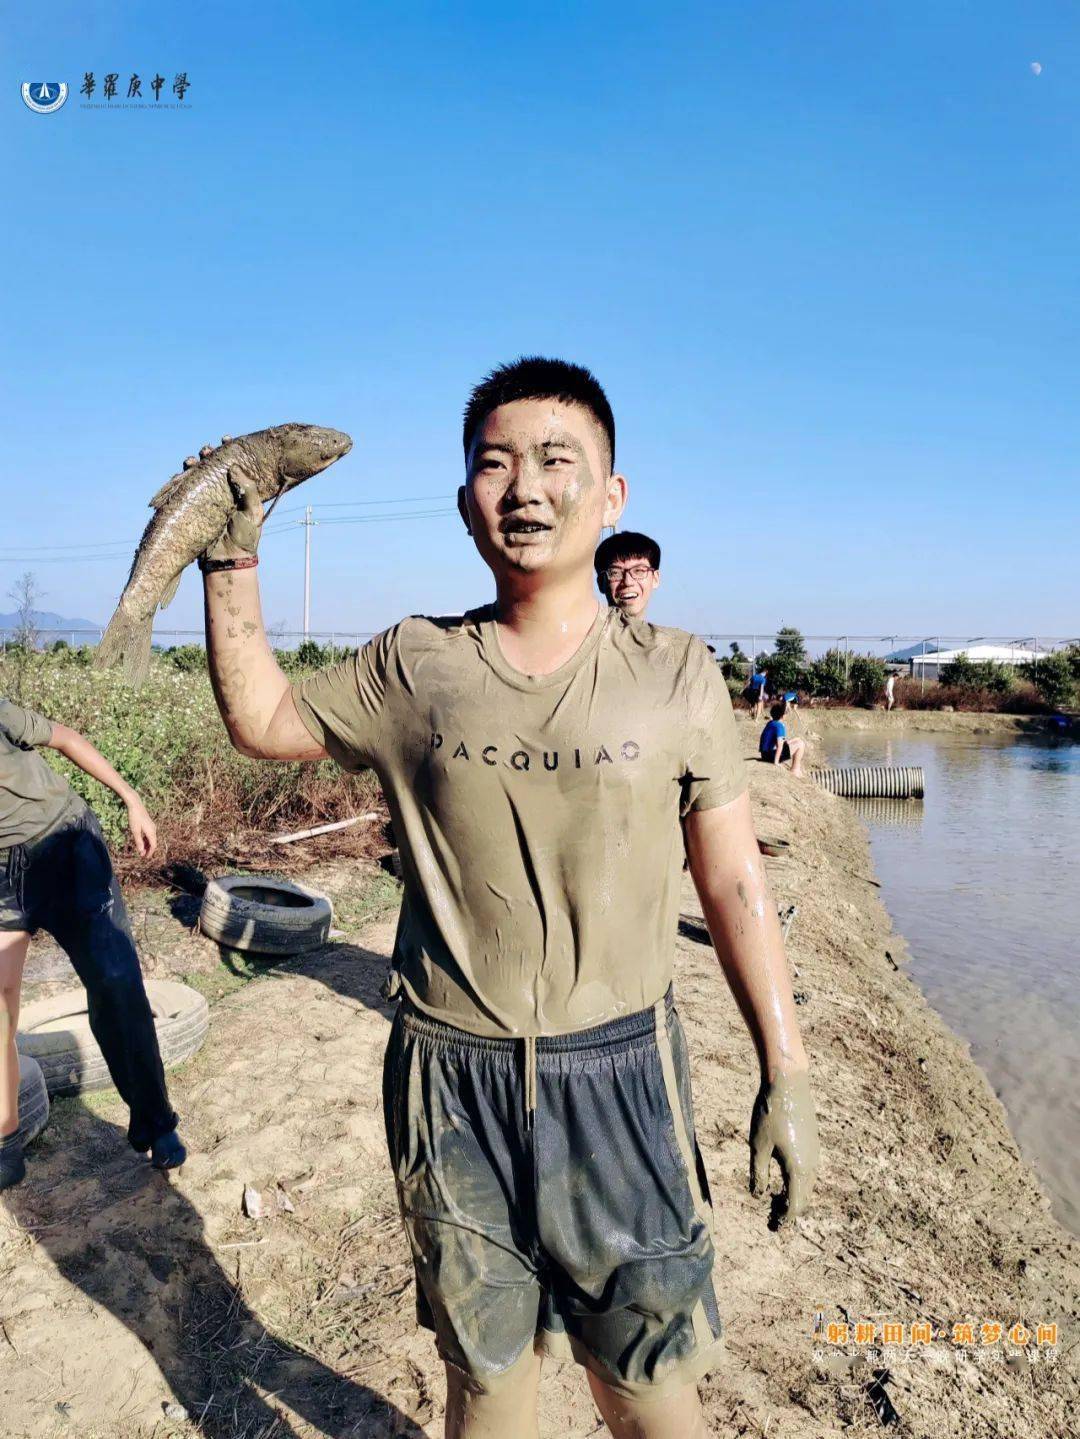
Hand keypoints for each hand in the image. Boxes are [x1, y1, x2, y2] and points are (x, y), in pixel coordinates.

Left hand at [126, 798, 157, 857]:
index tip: (145, 858)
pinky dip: (146, 840)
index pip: (153, 845)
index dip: (150, 853)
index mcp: (151, 832)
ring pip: (152, 839)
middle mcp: (153, 829)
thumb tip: (141, 851)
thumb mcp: (135, 831)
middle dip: (148, 850)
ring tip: (141, 850)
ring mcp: (152, 826)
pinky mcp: (149, 824)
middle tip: (142, 856)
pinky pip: (150, 834)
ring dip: (147, 845)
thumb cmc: (134, 817)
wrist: (135, 805)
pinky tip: (141, 841)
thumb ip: (138, 841)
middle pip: (153, 843)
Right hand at [184, 443, 263, 561]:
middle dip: (208, 455)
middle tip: (206, 450)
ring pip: (198, 476)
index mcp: (240, 490)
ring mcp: (208, 499)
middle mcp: (223, 491)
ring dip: (193, 465)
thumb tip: (234, 467)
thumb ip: (247, 489)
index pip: (235, 465)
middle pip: (213, 466)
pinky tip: (181, 473)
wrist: (228, 561)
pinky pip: (186, 490)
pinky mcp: (194, 508)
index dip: (230, 450)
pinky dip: (182, 481)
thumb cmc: (245, 538)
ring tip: (191, 460)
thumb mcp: (253, 512)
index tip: (227, 439)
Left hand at [749, 1069, 818, 1224]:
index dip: (784, 1219)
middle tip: (774, 1218)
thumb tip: (758, 1196)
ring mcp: (815, 1154)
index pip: (795, 1205)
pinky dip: (798, 1182)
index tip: (774, 1227)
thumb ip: (759, 1174)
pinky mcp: (813, 1143)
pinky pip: (809, 1172)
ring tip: (776, 1200)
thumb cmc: (770, 1114)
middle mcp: (812, 1165)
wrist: (789, 1084)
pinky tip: (784, 1178)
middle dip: (790, 1211)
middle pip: (804, 1198)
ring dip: (795, 1196)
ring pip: (808, 1185)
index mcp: (798, 1170)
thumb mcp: (758, 1146)